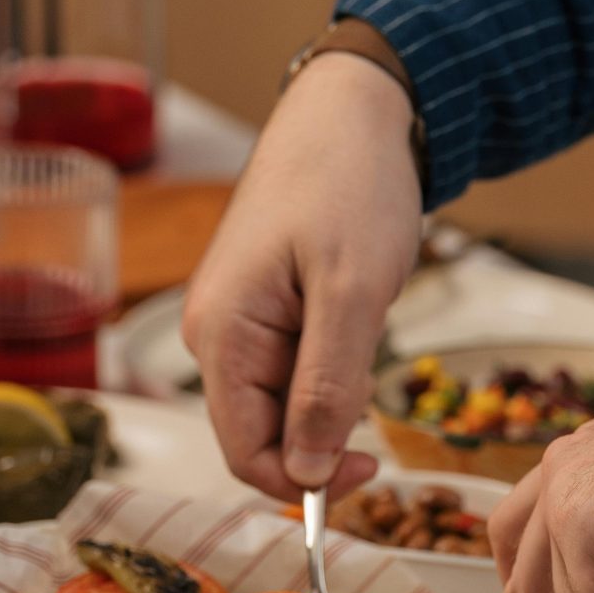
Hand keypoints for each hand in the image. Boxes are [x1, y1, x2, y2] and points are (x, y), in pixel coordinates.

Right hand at [184, 53, 419, 498]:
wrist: (353, 111)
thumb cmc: (350, 185)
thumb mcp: (351, 293)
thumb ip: (326, 388)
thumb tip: (306, 472)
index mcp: (220, 335)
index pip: (245, 454)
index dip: (304, 481)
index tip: (370, 471)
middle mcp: (215, 335)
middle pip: (262, 433)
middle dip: (322, 436)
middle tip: (378, 400)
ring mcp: (237, 321)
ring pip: (283, 403)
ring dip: (332, 396)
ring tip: (365, 331)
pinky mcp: (264, 308)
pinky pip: (295, 368)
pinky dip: (334, 367)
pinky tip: (358, 320)